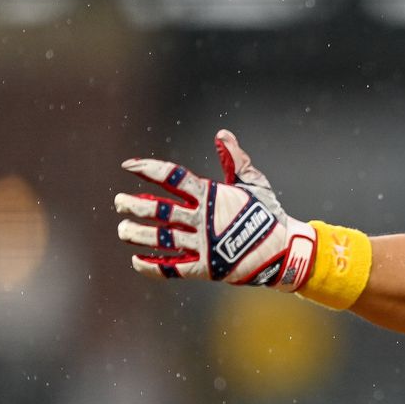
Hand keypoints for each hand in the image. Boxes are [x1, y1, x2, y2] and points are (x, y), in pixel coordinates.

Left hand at [115, 130, 316, 288]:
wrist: (285, 250)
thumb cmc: (269, 214)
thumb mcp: (254, 183)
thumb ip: (236, 160)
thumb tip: (222, 135)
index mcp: (211, 195)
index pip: (173, 177)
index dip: (148, 168)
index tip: (128, 165)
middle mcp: (202, 220)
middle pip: (158, 210)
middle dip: (134, 205)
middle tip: (119, 202)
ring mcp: (202, 245)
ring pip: (160, 239)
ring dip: (137, 234)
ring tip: (123, 230)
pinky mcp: (205, 268)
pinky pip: (172, 268)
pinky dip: (152, 266)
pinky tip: (137, 261)